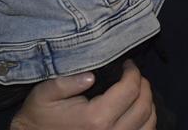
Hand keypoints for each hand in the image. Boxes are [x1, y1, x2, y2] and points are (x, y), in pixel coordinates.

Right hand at [10, 61, 155, 129]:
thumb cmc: (39, 117)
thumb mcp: (45, 94)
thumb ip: (67, 82)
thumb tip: (92, 75)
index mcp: (96, 117)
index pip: (130, 89)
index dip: (133, 72)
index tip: (128, 64)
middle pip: (143, 105)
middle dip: (143, 85)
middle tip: (134, 74)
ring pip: (148, 123)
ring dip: (148, 104)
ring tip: (139, 91)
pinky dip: (147, 122)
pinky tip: (138, 112)